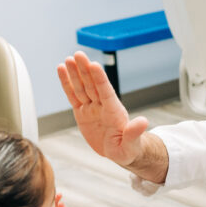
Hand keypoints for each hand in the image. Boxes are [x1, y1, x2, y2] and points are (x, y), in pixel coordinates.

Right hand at [57, 51, 148, 166]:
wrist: (119, 152)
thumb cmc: (128, 149)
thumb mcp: (131, 144)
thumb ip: (134, 132)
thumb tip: (143, 122)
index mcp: (114, 112)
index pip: (106, 92)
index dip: (100, 79)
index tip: (94, 64)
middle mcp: (103, 106)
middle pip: (92, 85)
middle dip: (85, 70)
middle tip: (78, 54)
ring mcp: (92, 108)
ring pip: (81, 88)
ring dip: (75, 74)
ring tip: (69, 59)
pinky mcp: (82, 113)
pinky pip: (73, 96)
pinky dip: (67, 84)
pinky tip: (62, 70)